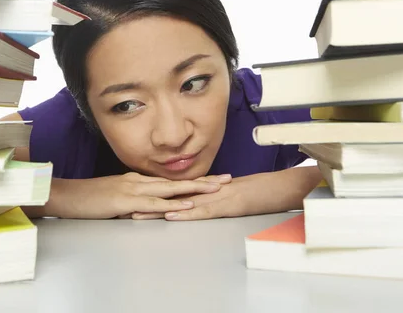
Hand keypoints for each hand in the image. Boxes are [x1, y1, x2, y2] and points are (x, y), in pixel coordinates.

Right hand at [37, 172, 232, 218]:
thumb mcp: (114, 198)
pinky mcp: (127, 200)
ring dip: (195, 188)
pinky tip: (188, 204)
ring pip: (171, 188)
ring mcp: (134, 188)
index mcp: (137, 179)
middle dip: (204, 180)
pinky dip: (173, 203)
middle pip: (177, 180)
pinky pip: (155, 202)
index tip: (213, 179)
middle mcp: (139, 180)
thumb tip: (145, 209)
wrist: (67, 195)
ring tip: (217, 189)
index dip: (193, 179)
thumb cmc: (88, 198)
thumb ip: (131, 201)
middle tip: (227, 179)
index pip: (171, 179)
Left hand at [131, 166, 323, 220]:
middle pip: (170, 196)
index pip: (173, 192)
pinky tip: (171, 217)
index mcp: (204, 188)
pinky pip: (203, 211)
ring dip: (158, 210)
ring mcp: (215, 197)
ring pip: (181, 203)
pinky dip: (186, 214)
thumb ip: (211, 197)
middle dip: (146, 202)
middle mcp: (205, 191)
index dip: (150, 195)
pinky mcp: (226, 205)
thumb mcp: (229, 195)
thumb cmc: (257, 191)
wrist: (279, 186)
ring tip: (135, 215)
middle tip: (123, 207)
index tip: (130, 199)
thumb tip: (195, 202)